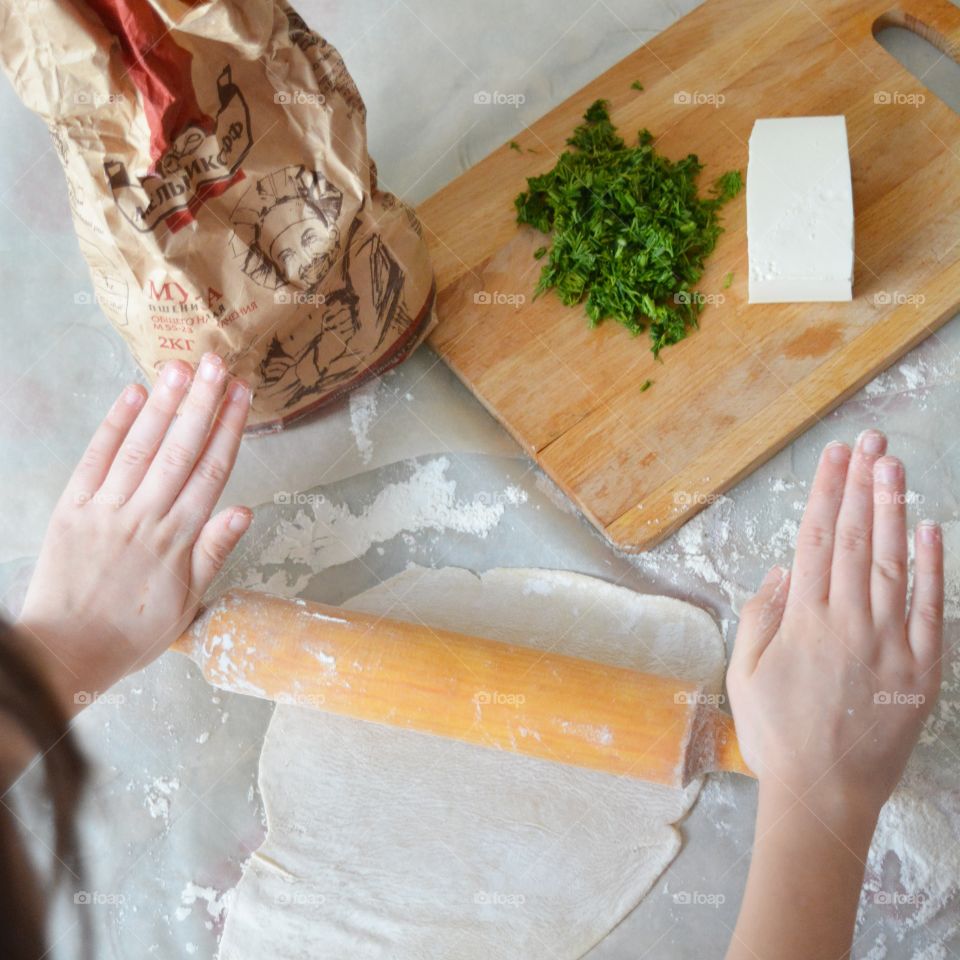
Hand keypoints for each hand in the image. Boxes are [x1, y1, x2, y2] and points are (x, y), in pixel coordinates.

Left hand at [17, 354, 252, 712]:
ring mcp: (106, 510)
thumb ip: (213, 552)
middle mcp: (144, 517)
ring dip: (163, 405)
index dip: (229, 430)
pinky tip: (132, 396)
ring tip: (182, 368)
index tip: (244, 396)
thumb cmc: (132, 632)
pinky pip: (95, 460)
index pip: (211, 473)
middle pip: (179, 450)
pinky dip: (113, 426)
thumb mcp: (187, 603)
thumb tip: (244, 510)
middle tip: (218, 363)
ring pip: (141, 448)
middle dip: (202, 404)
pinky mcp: (71, 508)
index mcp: (177, 540)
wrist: (66, 653)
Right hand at [727, 431, 942, 820]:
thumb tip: (783, 569)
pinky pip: (932, 611)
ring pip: (894, 564)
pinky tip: (931, 530)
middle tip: (871, 440)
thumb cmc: (776, 735)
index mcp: (803, 621)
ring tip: (894, 466)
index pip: (818, 539)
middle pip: (858, 540)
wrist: (825, 795)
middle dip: (862, 485)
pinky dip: (934, 569)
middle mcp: (848, 622)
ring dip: (894, 511)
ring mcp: (890, 645)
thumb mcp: (744, 674)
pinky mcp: (922, 672)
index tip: (834, 455)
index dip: (826, 493)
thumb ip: (761, 616)